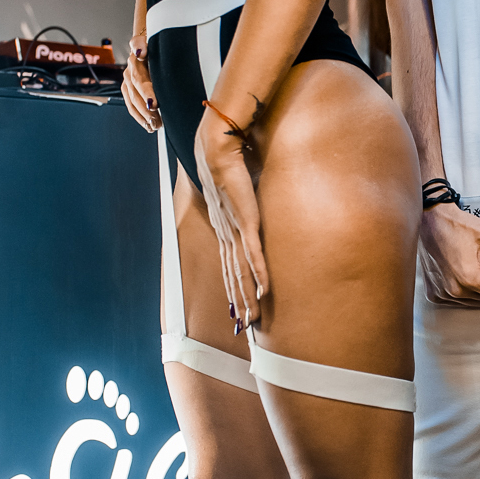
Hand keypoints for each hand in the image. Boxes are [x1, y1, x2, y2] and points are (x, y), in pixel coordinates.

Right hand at [122, 33, 158, 131]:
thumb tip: (139, 52)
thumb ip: (141, 44)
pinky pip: (131, 105)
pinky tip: (148, 125)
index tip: (154, 104)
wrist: (148, 41)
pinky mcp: (128, 88)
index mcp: (136, 60)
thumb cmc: (154, 41)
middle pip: (136, 94)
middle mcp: (130, 70)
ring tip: (154, 126)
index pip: (139, 78)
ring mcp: (127, 80)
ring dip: (143, 115)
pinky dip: (139, 116)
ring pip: (132, 101)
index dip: (146, 92)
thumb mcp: (151, 39)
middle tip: (157, 120)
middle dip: (146, 109)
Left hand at [194, 109, 269, 329]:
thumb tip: (251, 200)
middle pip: (234, 276)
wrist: (215, 150)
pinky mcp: (246, 222)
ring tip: (252, 319)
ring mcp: (235, 230)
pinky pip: (253, 254)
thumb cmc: (227, 164)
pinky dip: (259, 274)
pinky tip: (264, 291)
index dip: (234, 289)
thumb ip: (245, 200)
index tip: (237, 308)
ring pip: (242, 272)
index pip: (230, 266)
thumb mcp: (237, 189)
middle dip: (239, 303)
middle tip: (244, 327)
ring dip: (247, 298)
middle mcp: (227, 234)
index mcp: (225, 229)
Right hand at [420, 204, 479, 307]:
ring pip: (473, 301)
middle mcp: (456, 290)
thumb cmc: (457, 226)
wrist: (430, 221)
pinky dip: (462, 289)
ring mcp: (443, 294)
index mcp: (471, 279)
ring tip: (473, 267)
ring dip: (477, 287)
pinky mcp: (434, 293)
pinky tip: (459, 272)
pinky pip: (456, 300)